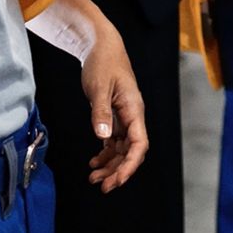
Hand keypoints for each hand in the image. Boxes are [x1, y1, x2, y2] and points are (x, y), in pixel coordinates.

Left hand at [78, 19, 148, 192]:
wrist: (100, 46)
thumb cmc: (103, 62)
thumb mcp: (99, 88)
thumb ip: (101, 113)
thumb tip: (103, 137)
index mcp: (134, 109)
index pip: (139, 144)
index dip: (130, 165)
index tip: (116, 180)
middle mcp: (132, 116)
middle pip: (131, 151)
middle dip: (118, 170)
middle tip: (101, 186)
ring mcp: (124, 116)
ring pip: (122, 149)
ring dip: (110, 165)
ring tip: (93, 178)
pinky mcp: (114, 115)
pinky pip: (113, 141)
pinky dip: (105, 154)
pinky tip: (93, 162)